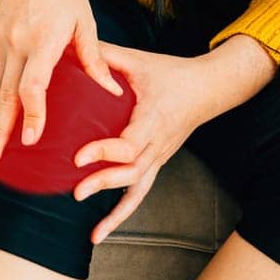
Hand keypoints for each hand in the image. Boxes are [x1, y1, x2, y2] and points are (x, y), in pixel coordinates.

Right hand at [0, 0, 123, 166]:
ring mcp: (2, 44)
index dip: (33, 112)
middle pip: (5, 95)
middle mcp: (17, 45)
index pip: (33, 84)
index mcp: (44, 39)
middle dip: (0, 130)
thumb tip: (110, 91)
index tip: (33, 138)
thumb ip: (94, 57)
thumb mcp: (84, 19)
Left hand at [69, 42, 214, 243]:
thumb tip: (72, 47)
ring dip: (117, 212)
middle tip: (77, 191)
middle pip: (132, 172)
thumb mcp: (139, 60)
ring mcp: (159, 156)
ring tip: (95, 232)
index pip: (128, 144)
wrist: (207, 88)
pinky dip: (123, 213)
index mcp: (153, 119)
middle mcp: (158, 144)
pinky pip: (141, 192)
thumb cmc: (172, 73)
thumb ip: (106, 55)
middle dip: (104, 183)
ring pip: (139, 189)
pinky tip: (102, 231)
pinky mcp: (157, 162)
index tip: (79, 157)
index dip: (104, 153)